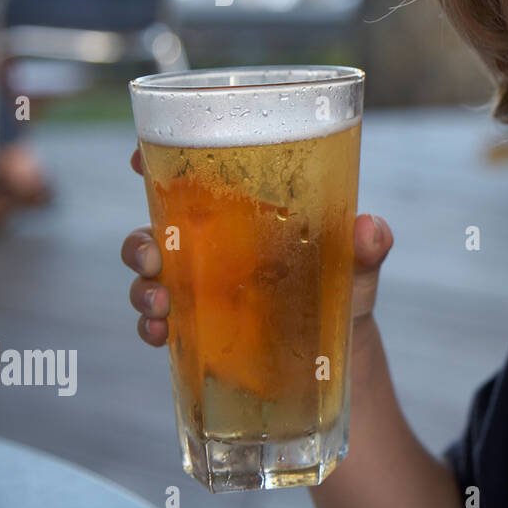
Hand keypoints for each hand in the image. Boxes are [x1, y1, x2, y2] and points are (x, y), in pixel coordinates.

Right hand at [121, 146, 393, 346]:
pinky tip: (160, 333)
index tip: (138, 156)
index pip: (194, 177)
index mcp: (246, 212)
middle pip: (156, 228)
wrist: (339, 350)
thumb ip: (369, 245)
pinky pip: (157, 323)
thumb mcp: (359, 265)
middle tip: (154, 253)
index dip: (157, 160)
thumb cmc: (345, 288)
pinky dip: (150, 326)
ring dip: (142, 286)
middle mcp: (214, 243)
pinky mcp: (196, 328)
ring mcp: (200, 286)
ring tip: (161, 303)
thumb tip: (369, 227)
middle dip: (141, 239)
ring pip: (149, 275)